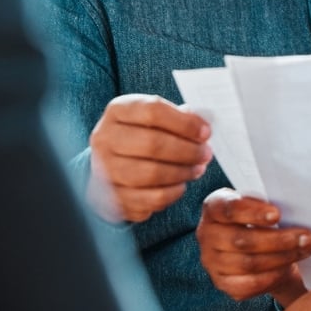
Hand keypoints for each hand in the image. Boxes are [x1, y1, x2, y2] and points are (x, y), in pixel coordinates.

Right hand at [88, 94, 212, 221]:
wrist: (109, 164)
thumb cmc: (139, 135)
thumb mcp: (153, 118)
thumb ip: (178, 118)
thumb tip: (202, 125)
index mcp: (117, 111)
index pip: (153, 111)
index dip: (184, 123)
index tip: (205, 132)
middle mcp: (105, 139)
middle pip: (152, 144)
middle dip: (187, 150)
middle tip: (206, 153)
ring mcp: (105, 170)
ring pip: (152, 173)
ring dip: (182, 172)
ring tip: (197, 168)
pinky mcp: (112, 198)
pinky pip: (150, 198)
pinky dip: (172, 193)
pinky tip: (181, 185)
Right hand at [196, 188, 310, 307]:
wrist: (256, 244)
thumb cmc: (260, 218)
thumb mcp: (260, 204)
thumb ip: (268, 206)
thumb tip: (297, 210)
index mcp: (214, 207)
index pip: (228, 209)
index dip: (253, 212)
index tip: (278, 215)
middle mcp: (206, 234)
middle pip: (241, 240)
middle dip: (278, 240)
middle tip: (305, 237)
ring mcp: (211, 261)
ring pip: (247, 264)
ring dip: (281, 258)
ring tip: (303, 251)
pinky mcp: (221, 283)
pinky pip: (247, 285)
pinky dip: (270, 278)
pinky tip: (287, 269)